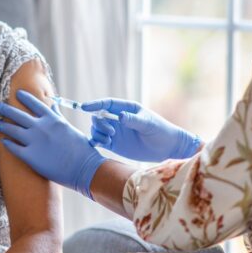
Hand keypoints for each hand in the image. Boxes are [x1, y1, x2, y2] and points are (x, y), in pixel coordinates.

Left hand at [0, 90, 105, 198]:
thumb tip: (53, 104)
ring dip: (1, 125)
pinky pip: (14, 148)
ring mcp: (34, 142)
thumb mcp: (69, 127)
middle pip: (18, 115)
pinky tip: (2, 142)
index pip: (35, 104)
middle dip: (5, 109)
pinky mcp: (31, 157)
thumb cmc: (80, 148)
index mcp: (52, 119)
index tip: (16, 93)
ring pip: (12, 130)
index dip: (24, 98)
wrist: (84, 167)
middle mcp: (41, 127)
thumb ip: (58, 116)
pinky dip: (7, 144)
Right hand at [83, 98, 201, 161]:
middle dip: (99, 123)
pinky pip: (99, 140)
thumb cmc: (161, 131)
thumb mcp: (148, 124)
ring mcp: (115, 132)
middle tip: (111, 132)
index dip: (94, 104)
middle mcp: (118, 119)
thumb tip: (120, 116)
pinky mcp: (114, 144)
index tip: (84, 107)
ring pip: (96, 129)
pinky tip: (101, 144)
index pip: (107, 104)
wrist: (167, 148)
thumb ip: (134, 120)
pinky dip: (96, 141)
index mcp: (126, 108)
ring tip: (109, 140)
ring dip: (98, 133)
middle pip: (98, 116)